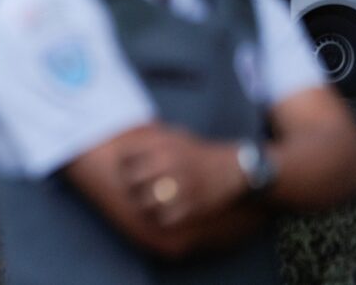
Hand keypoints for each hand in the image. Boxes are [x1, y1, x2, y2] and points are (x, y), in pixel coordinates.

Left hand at [119, 128, 246, 228]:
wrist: (235, 168)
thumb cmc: (197, 152)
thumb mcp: (174, 135)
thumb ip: (149, 136)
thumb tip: (120, 137)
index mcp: (161, 144)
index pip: (124, 158)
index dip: (125, 166)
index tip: (131, 170)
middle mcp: (168, 163)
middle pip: (130, 181)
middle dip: (133, 187)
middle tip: (141, 190)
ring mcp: (179, 185)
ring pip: (144, 204)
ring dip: (147, 206)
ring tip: (154, 203)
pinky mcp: (191, 206)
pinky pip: (163, 220)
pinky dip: (165, 219)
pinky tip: (171, 212)